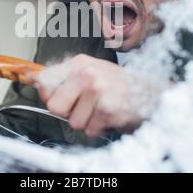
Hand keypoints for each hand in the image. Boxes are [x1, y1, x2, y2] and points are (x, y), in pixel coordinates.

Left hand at [34, 54, 152, 137]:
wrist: (153, 93)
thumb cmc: (121, 85)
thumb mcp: (93, 72)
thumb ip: (68, 79)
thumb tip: (39, 86)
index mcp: (80, 63)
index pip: (45, 80)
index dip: (48, 96)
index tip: (57, 99)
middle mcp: (87, 73)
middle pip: (54, 106)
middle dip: (68, 113)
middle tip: (85, 107)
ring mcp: (97, 90)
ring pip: (73, 122)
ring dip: (88, 122)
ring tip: (102, 110)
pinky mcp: (107, 108)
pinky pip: (90, 130)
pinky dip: (100, 128)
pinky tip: (110, 116)